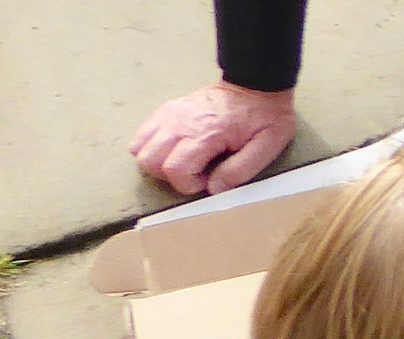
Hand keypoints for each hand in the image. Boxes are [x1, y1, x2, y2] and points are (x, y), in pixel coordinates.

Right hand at [130, 81, 296, 195]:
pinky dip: (152, 147)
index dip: (188, 184)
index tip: (208, 180)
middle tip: (195, 172)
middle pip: (149, 160)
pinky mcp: (167, 109)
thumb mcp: (264, 148)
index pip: (174, 169)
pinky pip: (143, 133)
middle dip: (169, 176)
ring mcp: (170, 113)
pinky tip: (177, 149)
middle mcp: (179, 121)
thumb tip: (214, 189)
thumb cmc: (264, 117)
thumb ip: (238, 171)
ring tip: (186, 161)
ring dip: (158, 162)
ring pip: (139, 147)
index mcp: (205, 133)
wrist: (255, 85)